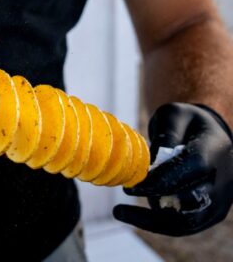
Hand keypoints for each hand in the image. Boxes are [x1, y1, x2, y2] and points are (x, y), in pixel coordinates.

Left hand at [113, 102, 232, 235]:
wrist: (211, 137)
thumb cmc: (187, 123)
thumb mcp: (174, 116)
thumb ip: (166, 135)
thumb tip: (152, 162)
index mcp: (215, 150)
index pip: (192, 169)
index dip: (161, 179)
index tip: (132, 184)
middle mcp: (222, 180)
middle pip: (192, 201)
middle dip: (155, 200)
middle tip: (125, 193)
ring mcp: (218, 200)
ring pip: (188, 221)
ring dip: (152, 220)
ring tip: (119, 212)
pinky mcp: (209, 213)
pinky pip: (184, 225)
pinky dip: (157, 224)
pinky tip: (131, 216)